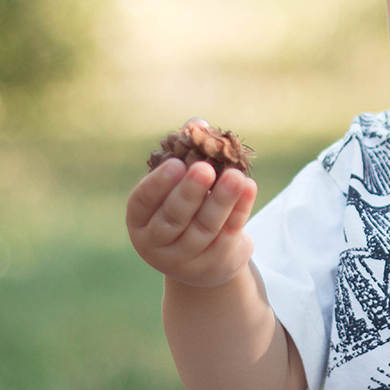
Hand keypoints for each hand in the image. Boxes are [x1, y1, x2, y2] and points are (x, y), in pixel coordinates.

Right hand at [126, 158, 256, 287]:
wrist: (206, 258)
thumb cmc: (188, 211)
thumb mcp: (180, 188)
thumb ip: (186, 156)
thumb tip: (200, 125)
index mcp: (140, 220)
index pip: (142, 202)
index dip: (157, 183)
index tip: (176, 163)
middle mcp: (156, 243)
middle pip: (173, 218)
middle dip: (189, 193)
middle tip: (204, 169)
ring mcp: (184, 259)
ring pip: (204, 228)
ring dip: (221, 200)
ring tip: (235, 176)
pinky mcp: (213, 264)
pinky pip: (229, 234)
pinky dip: (240, 210)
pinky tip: (249, 188)